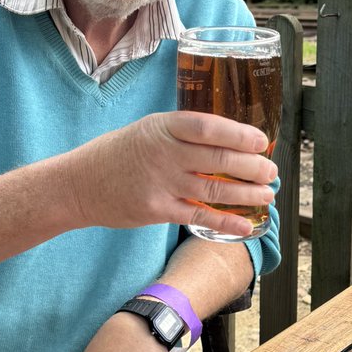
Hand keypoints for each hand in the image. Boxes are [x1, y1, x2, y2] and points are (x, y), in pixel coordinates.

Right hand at [63, 111, 277, 237]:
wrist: (79, 184)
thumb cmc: (119, 154)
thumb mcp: (148, 129)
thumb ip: (182, 134)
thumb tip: (229, 141)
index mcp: (163, 127)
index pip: (208, 126)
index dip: (239, 134)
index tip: (261, 141)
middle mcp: (164, 152)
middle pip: (218, 158)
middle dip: (252, 167)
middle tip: (272, 171)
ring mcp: (161, 182)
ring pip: (215, 188)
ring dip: (247, 194)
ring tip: (267, 195)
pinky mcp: (157, 209)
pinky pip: (199, 216)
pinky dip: (226, 221)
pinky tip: (246, 225)